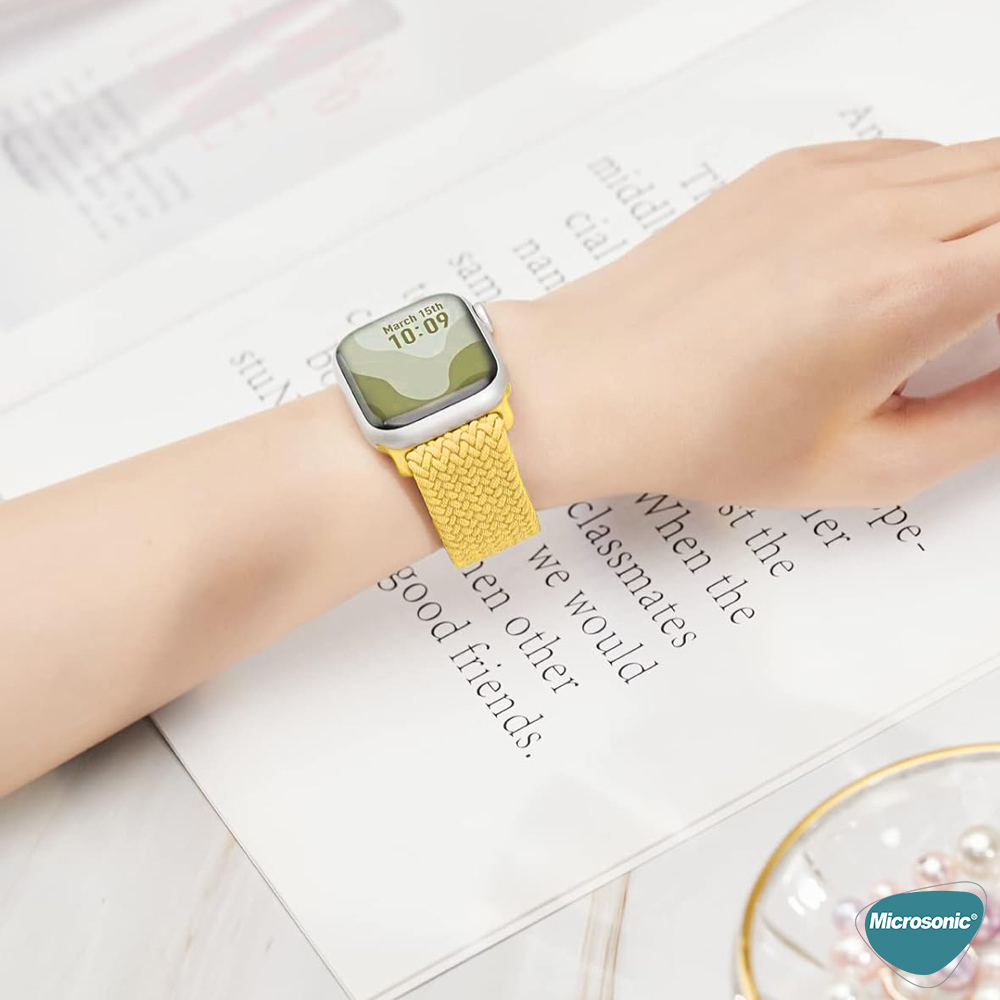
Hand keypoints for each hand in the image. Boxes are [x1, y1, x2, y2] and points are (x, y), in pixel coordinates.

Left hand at [494, 138, 999, 507]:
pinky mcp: (791, 169)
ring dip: (986, 219)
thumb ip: (982, 422)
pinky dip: (930, 193)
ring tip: (941, 295)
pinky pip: (903, 155)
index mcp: (908, 292)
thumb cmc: (698, 429)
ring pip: (971, 163)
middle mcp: (875, 215)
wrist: (595, 382)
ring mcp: (828, 180)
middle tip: (972, 326)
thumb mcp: (861, 467)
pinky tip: (898, 252)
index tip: (995, 340)